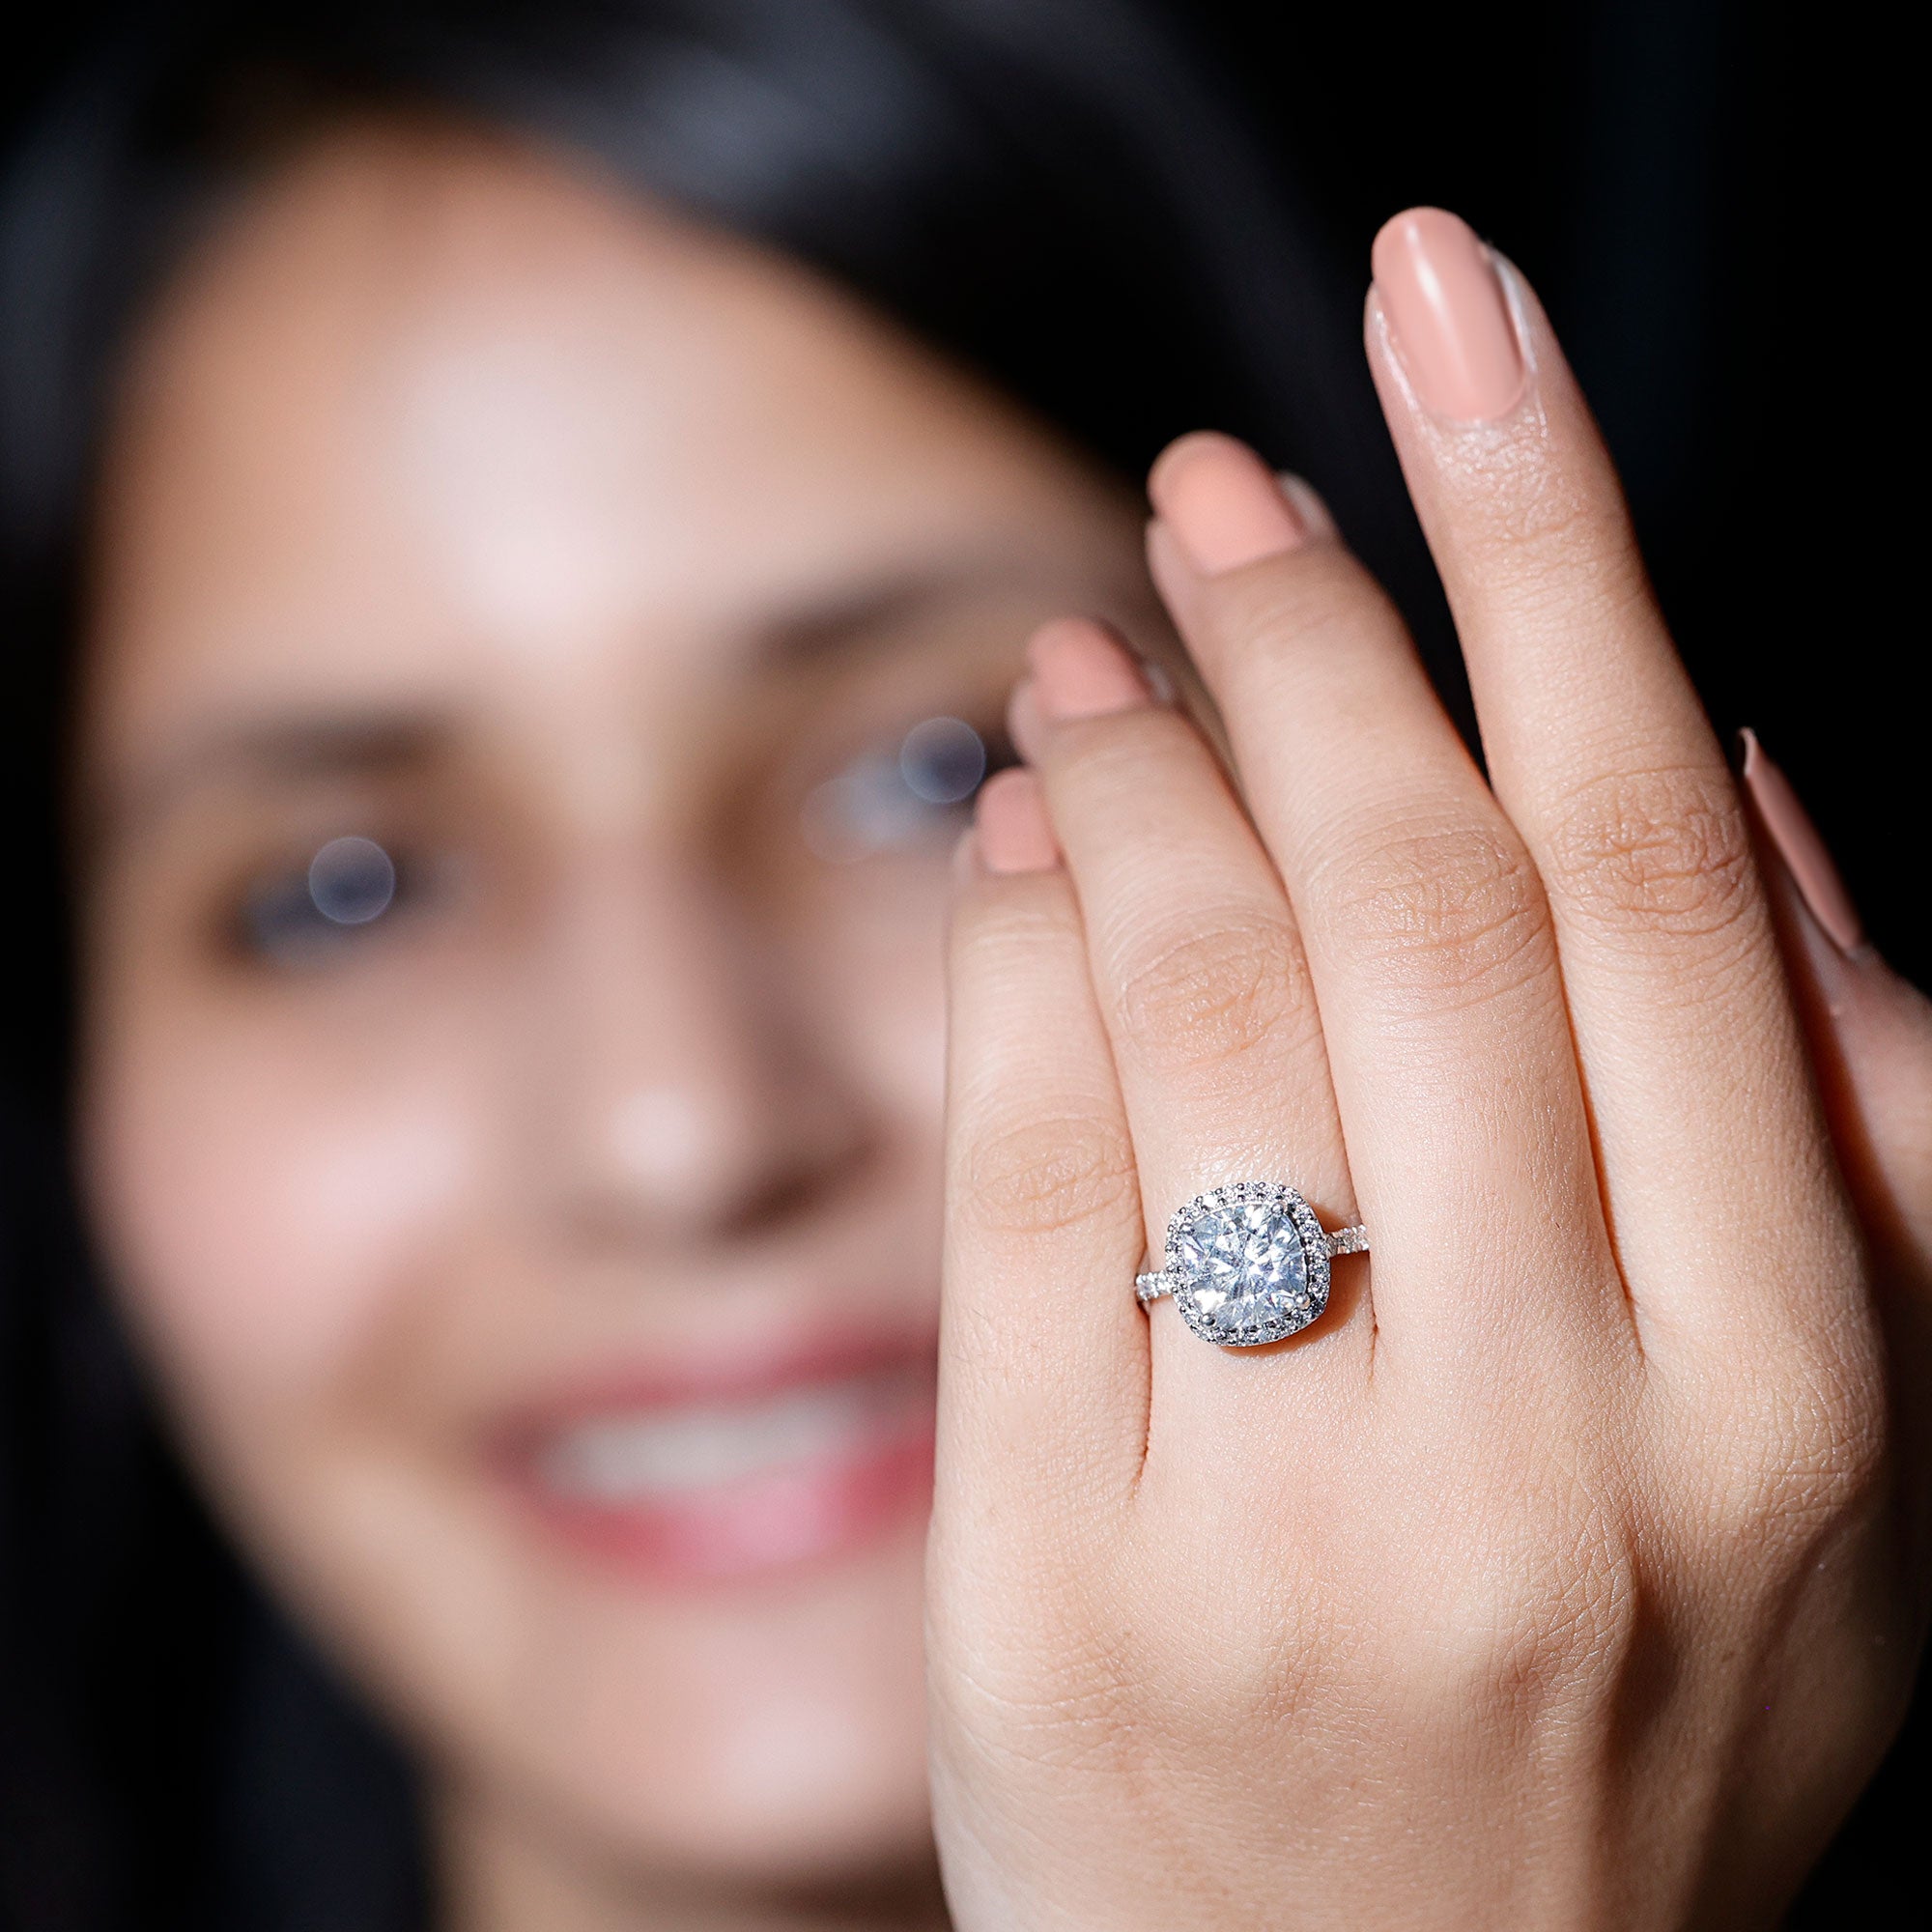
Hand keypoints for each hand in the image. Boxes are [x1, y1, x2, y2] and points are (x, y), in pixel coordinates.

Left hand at [926, 208, 1931, 1928]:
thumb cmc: (1617, 1729)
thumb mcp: (1851, 1482)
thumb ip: (1851, 1128)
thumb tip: (1743, 765)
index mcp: (1795, 1394)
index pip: (1652, 863)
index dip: (1549, 545)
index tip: (1452, 321)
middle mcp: (1561, 1445)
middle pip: (1418, 895)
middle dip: (1313, 629)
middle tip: (1226, 487)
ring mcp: (1296, 1528)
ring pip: (1205, 1011)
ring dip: (1144, 769)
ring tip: (1100, 647)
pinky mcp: (1066, 1588)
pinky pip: (1024, 1188)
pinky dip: (1016, 963)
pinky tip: (1018, 842)